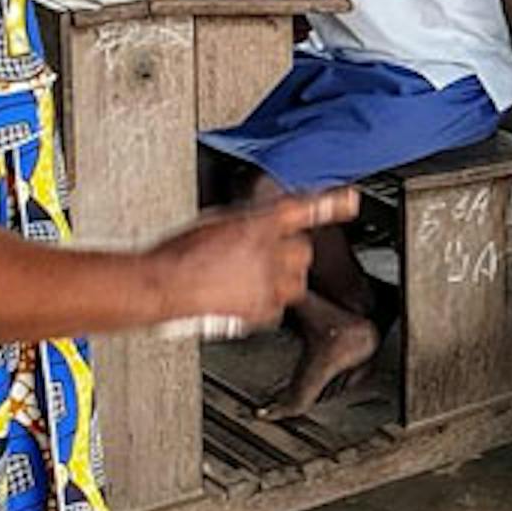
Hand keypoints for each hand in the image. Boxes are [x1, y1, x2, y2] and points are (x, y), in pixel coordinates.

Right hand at [138, 187, 361, 333]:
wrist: (159, 286)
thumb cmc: (175, 254)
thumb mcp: (213, 222)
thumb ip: (245, 223)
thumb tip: (256, 227)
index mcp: (255, 222)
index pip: (301, 208)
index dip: (329, 204)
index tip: (352, 200)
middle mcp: (268, 251)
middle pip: (302, 251)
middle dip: (288, 254)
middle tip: (263, 258)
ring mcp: (268, 282)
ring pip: (295, 281)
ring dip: (281, 279)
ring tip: (252, 280)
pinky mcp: (262, 309)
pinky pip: (277, 306)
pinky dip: (266, 303)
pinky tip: (243, 298)